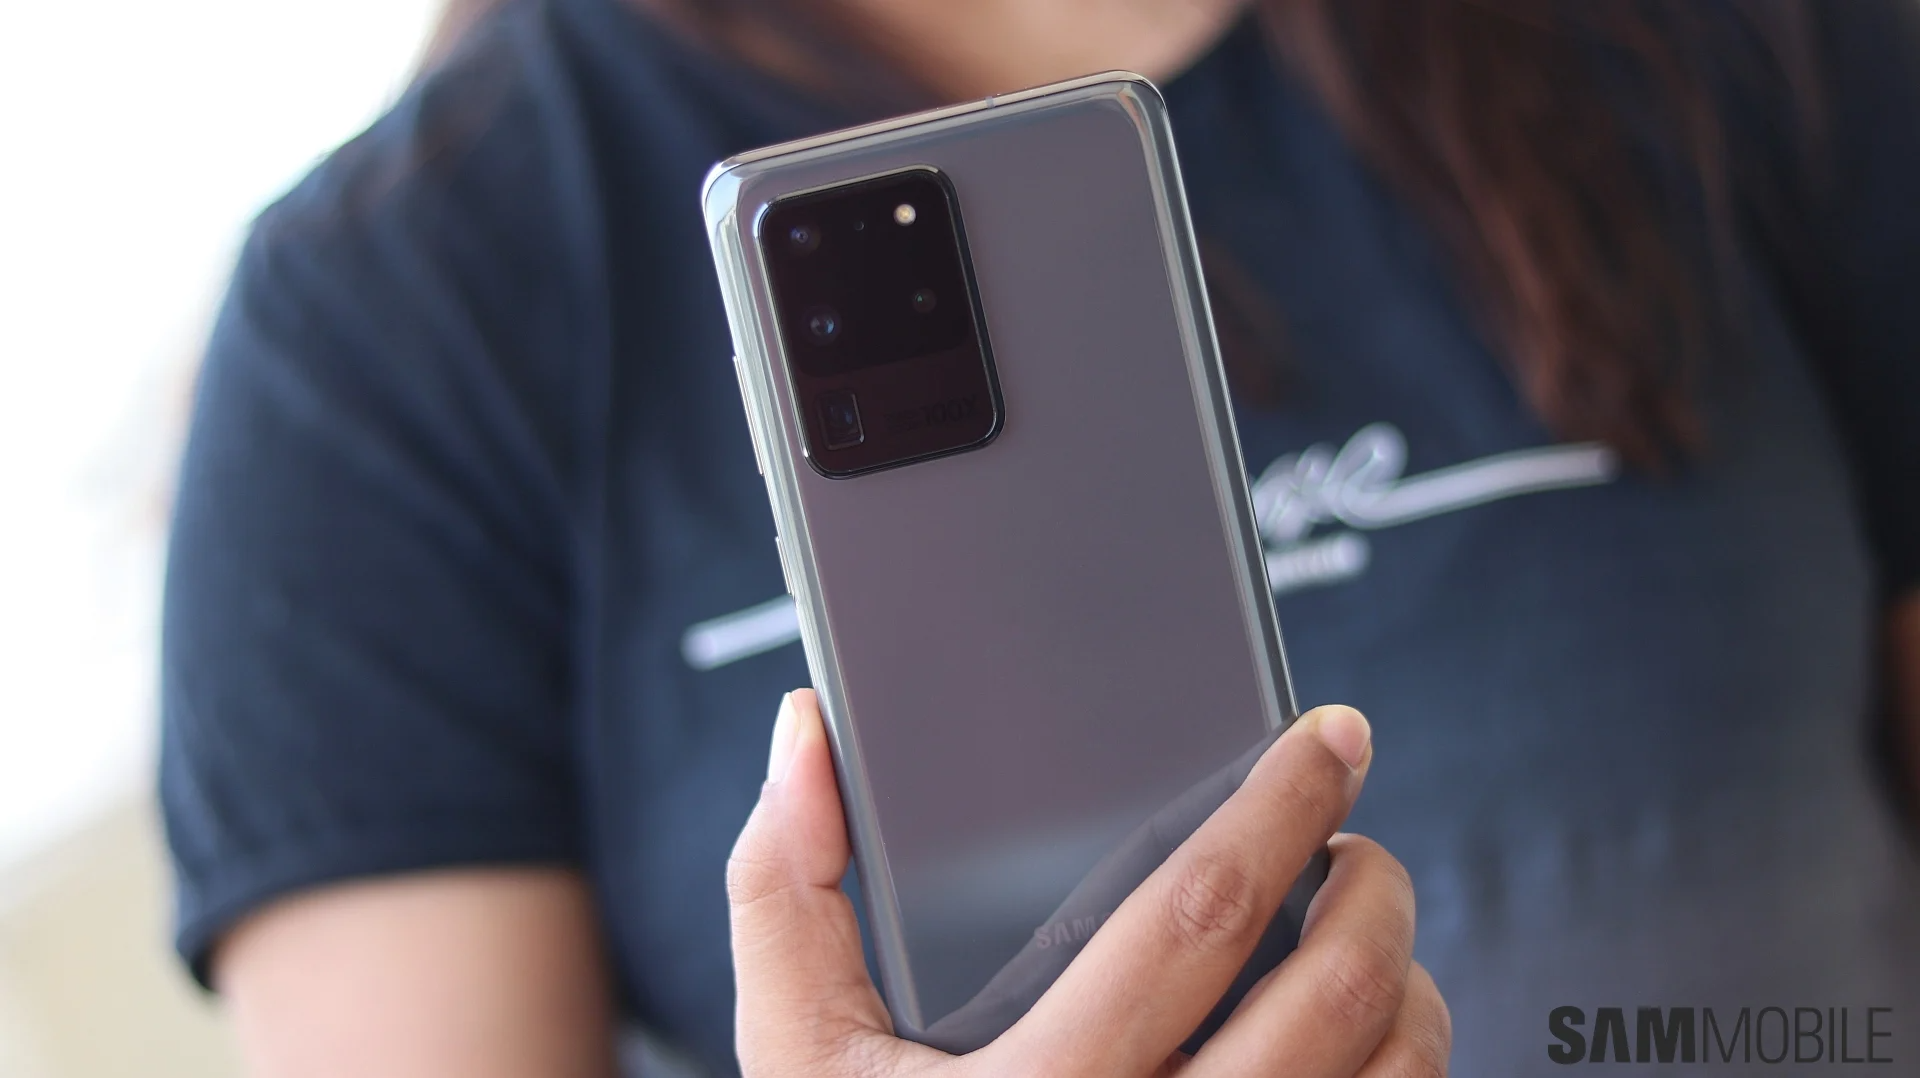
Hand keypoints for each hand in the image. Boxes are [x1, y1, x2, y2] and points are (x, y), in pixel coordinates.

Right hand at [727, 690, 1449, 1076]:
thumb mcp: (795, 1053)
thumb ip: (784, 888)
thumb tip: (806, 734)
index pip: (1200, 913)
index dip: (1280, 805)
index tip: (1327, 737)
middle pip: (1334, 995)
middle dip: (1375, 889)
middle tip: (1359, 839)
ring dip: (1408, 985)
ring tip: (1366, 938)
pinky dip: (1400, 1077)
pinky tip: (1362, 1043)